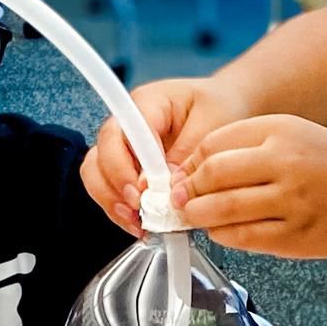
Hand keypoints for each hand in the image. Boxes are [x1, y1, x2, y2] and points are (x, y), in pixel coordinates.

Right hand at [82, 77, 252, 236]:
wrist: (229, 102)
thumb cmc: (221, 104)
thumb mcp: (214, 122)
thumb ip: (189, 152)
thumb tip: (167, 186)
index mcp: (147, 102)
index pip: (122, 133)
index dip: (126, 165)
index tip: (144, 189)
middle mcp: (128, 123)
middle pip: (100, 154)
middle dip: (115, 187)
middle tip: (139, 209)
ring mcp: (125, 145)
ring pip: (97, 174)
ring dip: (112, 202)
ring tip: (137, 222)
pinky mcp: (129, 165)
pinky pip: (111, 188)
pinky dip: (121, 209)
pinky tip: (140, 223)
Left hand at [170, 115, 326, 257]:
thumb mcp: (290, 134)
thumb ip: (244, 146)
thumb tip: (191, 172)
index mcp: (281, 132)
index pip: (215, 144)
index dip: (191, 162)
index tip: (182, 174)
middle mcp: (286, 164)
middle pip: (213, 175)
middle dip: (187, 190)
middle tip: (178, 198)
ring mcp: (291, 203)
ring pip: (223, 210)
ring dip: (198, 215)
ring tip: (193, 215)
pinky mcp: (294, 237)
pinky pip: (242, 238)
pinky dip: (222, 235)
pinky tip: (221, 230)